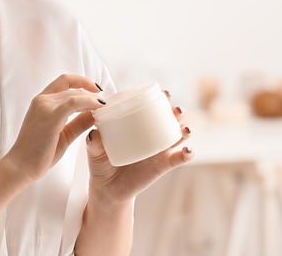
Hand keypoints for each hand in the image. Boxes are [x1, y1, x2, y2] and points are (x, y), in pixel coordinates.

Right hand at [7, 74, 105, 180]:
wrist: (21, 166)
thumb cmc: (39, 153)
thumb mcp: (64, 134)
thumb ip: (78, 122)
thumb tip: (95, 114)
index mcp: (41, 102)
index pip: (64, 81)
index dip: (82, 81)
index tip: (96, 89)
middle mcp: (42, 100)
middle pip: (72, 88)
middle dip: (92, 92)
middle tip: (107, 103)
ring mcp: (45, 107)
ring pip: (75, 94)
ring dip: (92, 98)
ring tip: (105, 107)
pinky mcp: (51, 117)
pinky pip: (74, 102)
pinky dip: (89, 103)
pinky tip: (99, 108)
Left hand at [85, 89, 194, 203]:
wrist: (107, 189)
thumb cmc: (101, 164)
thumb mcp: (94, 152)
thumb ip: (93, 143)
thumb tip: (95, 134)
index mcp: (137, 126)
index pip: (151, 108)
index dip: (160, 98)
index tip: (163, 92)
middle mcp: (151, 135)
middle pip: (169, 119)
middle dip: (177, 111)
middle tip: (176, 109)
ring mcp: (159, 150)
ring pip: (178, 136)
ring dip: (185, 129)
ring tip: (184, 128)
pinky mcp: (162, 166)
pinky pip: (179, 159)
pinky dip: (187, 154)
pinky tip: (188, 150)